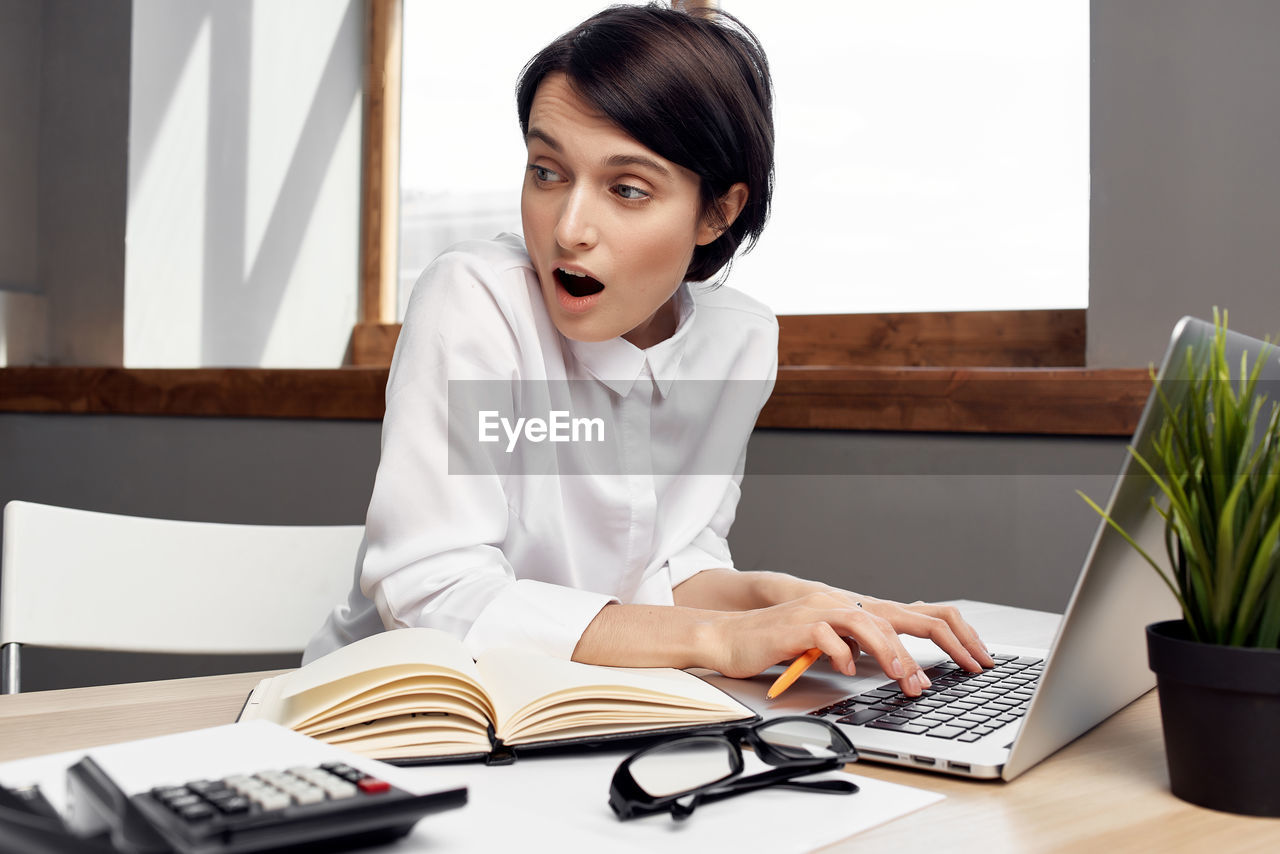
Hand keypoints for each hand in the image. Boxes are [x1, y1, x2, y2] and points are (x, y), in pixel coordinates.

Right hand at [708, 591, 995, 696]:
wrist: (733, 636)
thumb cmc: (780, 645)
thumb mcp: (831, 646)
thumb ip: (861, 648)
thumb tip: (903, 667)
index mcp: (858, 609)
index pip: (919, 614)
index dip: (954, 634)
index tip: (977, 660)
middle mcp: (844, 603)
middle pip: (901, 618)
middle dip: (931, 648)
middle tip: (949, 677)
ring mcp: (822, 610)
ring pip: (870, 623)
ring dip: (892, 654)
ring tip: (906, 679)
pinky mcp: (799, 624)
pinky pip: (830, 637)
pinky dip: (843, 655)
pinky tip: (846, 671)